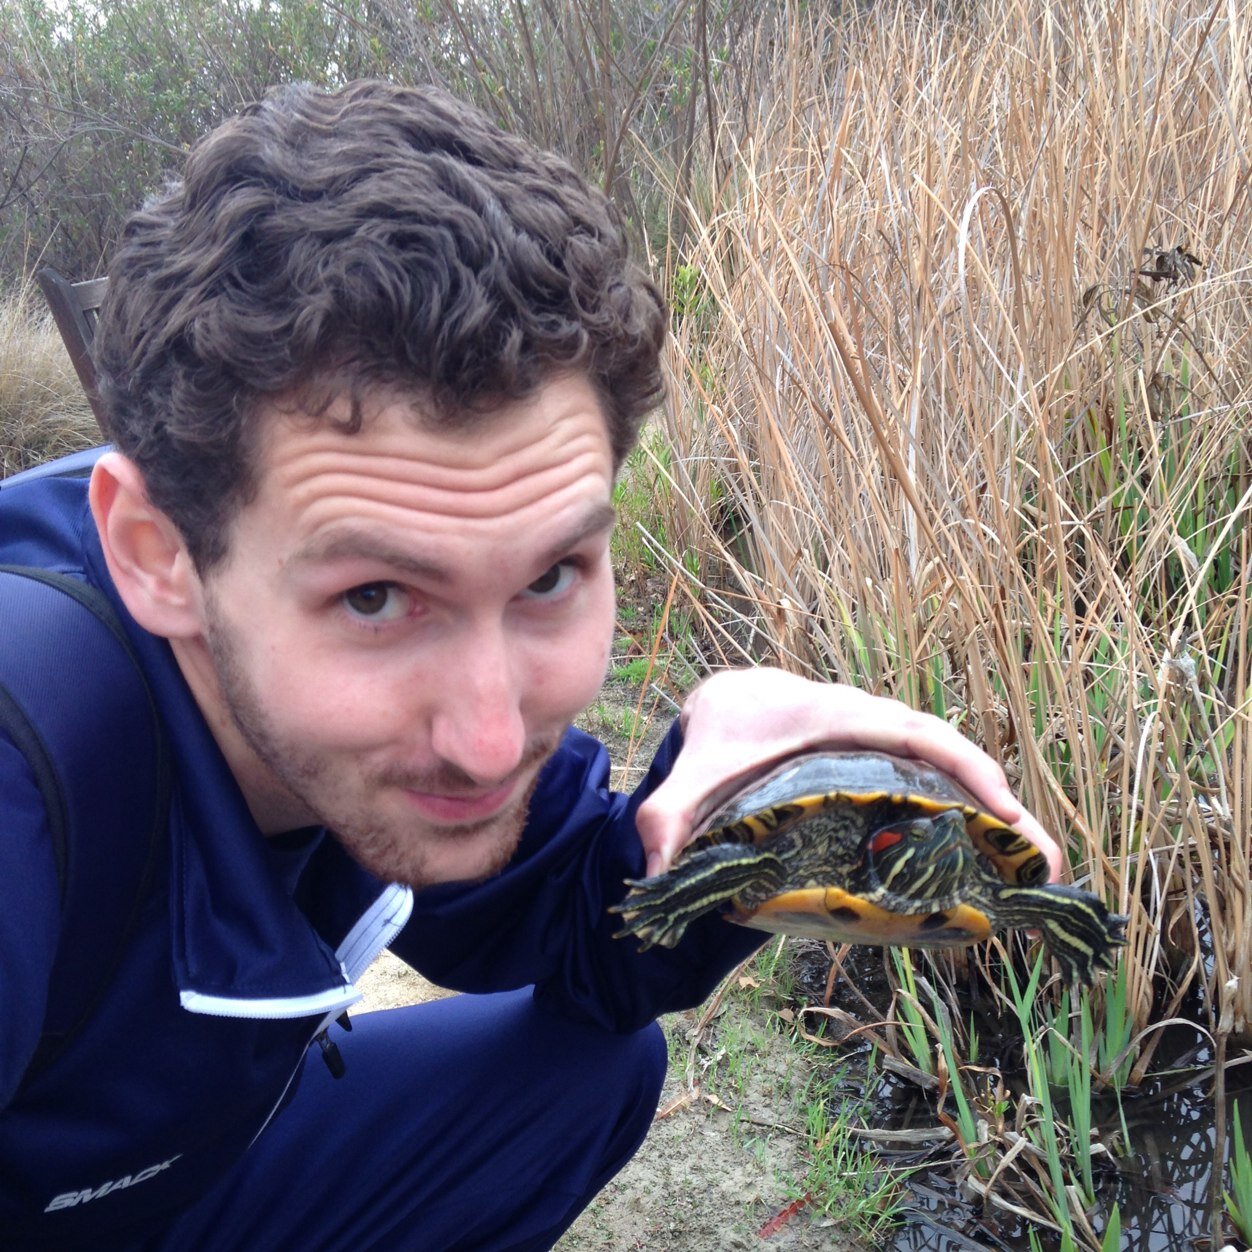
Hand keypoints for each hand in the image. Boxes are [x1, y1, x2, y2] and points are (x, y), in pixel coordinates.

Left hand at [633, 667, 1061, 880]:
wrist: (724, 704)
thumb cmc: (718, 732)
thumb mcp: (694, 770)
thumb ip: (668, 816)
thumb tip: (656, 872)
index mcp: (835, 714)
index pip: (916, 733)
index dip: (967, 768)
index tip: (1008, 812)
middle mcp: (872, 722)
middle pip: (951, 753)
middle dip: (1001, 803)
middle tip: (1043, 864)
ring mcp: (882, 740)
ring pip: (951, 768)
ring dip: (993, 812)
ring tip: (1032, 873)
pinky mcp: (883, 761)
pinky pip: (936, 777)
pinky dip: (967, 810)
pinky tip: (985, 860)